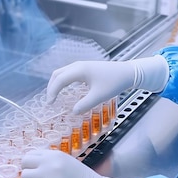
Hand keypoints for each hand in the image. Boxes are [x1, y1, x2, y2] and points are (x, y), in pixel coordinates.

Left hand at [21, 149, 126, 177]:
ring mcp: (48, 176)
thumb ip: (51, 160)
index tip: (36, 169)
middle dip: (28, 171)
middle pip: (25, 162)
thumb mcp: (66, 161)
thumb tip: (33, 165)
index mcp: (54, 154)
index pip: (31, 153)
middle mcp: (50, 163)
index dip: (31, 163)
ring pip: (25, 176)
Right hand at [46, 55, 169, 113]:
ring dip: (56, 83)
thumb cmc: (114, 83)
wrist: (128, 72)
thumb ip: (84, 105)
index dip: (52, 92)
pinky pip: (69, 73)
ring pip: (63, 73)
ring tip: (54, 97)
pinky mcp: (86, 68)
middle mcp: (78, 65)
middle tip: (50, 101)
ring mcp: (82, 65)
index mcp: (79, 70)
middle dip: (51, 87)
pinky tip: (66, 91)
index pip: (59, 80)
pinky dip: (63, 81)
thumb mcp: (99, 96)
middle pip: (57, 74)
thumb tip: (73, 112)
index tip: (50, 104)